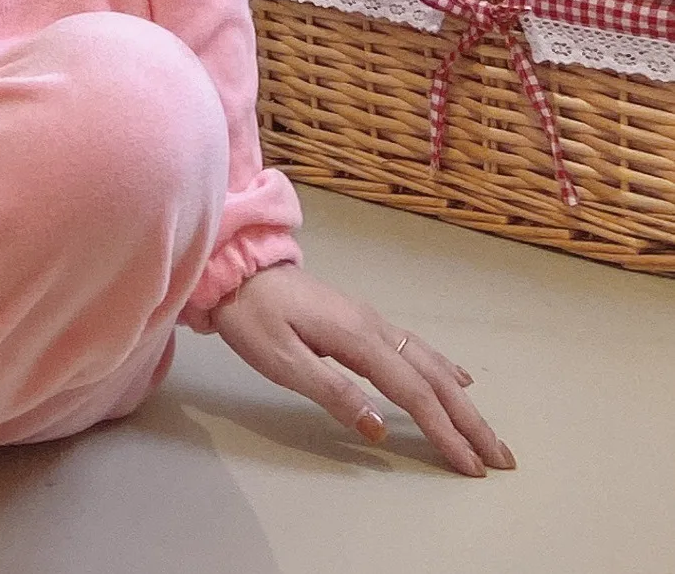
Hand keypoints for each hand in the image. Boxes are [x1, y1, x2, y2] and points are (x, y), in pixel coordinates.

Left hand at [212, 263, 514, 477]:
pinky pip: (414, 347)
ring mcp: (369, 320)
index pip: (413, 393)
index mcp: (357, 338)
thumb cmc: (251, 316)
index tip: (471, 467)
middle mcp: (374, 326)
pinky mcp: (360, 319)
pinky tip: (456, 378)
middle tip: (501, 458)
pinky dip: (442, 368)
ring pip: (429, 363)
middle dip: (470, 420)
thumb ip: (331, 392)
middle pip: (433, 378)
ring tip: (487, 431)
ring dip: (462, 399)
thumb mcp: (281, 360)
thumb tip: (380, 427)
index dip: (445, 432)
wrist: (233, 267)